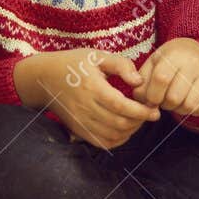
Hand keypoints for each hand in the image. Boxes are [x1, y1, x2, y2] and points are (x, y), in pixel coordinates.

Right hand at [15, 49, 158, 150]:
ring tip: (138, 120)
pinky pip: (101, 143)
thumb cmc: (73, 63)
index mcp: (92, 87)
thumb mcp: (97, 56)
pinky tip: (124, 129)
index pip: (121, 106)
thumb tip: (139, 81)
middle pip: (119, 123)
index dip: (141, 111)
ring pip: (112, 135)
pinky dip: (117, 140)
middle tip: (150, 114)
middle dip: (140, 121)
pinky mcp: (77, 130)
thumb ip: (121, 65)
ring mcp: (80, 121)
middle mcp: (85, 107)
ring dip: (131, 131)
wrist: (44, 78)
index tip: (154, 110)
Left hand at [136, 38, 198, 119]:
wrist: (197, 50)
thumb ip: (142, 80)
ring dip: (178, 109)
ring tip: (176, 100)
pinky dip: (192, 111)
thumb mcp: (153, 62)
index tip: (151, 98)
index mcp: (174, 54)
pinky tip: (188, 100)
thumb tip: (140, 100)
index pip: (161, 80)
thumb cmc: (170, 59)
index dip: (152, 95)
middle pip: (174, 97)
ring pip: (189, 106)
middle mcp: (194, 62)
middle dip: (164, 104)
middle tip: (164, 98)